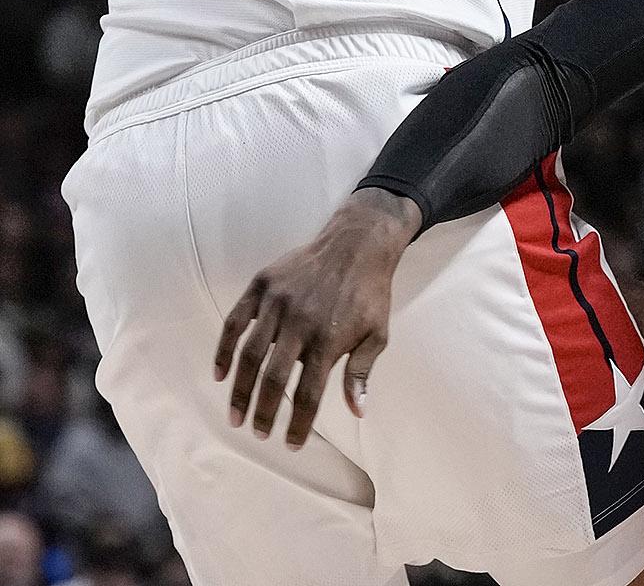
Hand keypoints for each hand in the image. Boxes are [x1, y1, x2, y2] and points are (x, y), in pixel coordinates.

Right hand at [213, 187, 418, 447]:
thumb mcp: (378, 333)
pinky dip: (225, 350)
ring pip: (249, 354)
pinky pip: (235, 322)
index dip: (298, 423)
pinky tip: (221, 374)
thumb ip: (361, 372)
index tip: (291, 443)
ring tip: (236, 416)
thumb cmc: (371, 293)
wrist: (358, 242)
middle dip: (263, 412)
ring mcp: (278, 303)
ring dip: (240, 389)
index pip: (308, 394)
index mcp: (329, 339)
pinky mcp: (263, 285)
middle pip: (273, 378)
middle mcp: (300, 323)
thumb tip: (357, 412)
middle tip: (258, 433)